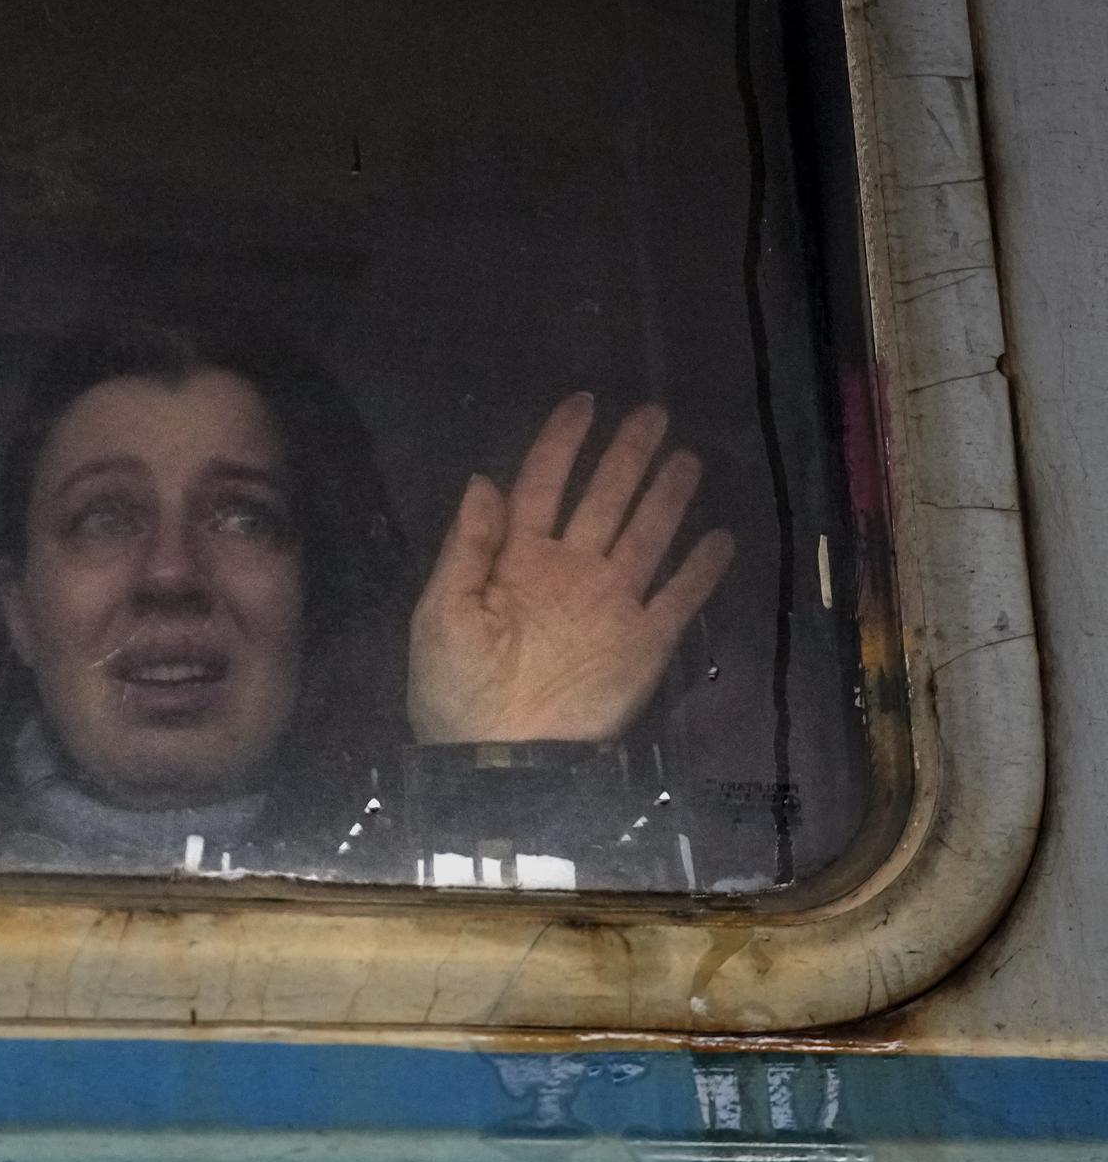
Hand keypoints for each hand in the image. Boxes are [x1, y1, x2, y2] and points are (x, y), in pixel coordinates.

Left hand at [408, 393, 734, 744]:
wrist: (497, 759)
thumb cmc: (457, 689)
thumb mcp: (442, 612)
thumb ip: (467, 546)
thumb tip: (482, 479)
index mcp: (515, 561)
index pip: (541, 485)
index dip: (560, 444)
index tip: (584, 402)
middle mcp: (568, 572)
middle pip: (603, 499)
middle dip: (625, 457)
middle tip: (653, 414)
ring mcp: (609, 605)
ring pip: (645, 536)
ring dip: (666, 498)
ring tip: (688, 458)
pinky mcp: (643, 642)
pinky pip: (678, 598)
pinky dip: (701, 570)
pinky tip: (720, 536)